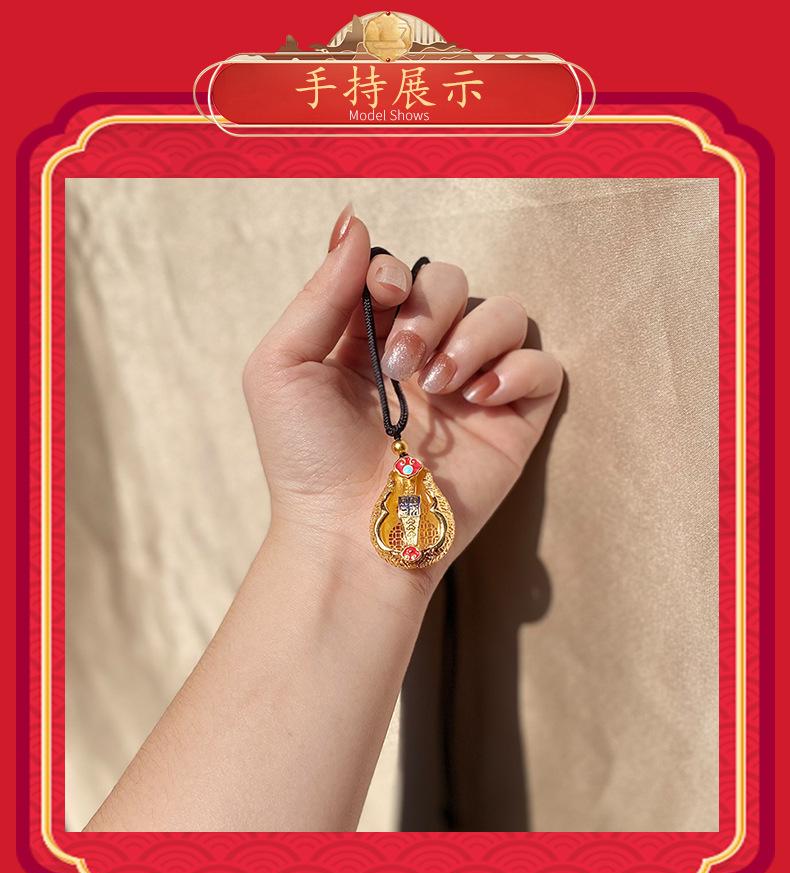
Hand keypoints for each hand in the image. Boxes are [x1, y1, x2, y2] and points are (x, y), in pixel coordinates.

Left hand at [243, 204, 562, 593]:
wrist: (348, 534)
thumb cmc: (305, 458)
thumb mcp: (283, 367)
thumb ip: (319, 293)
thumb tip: (353, 221)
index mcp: (368, 338)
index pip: (399, 271)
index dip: (396, 270)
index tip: (384, 295)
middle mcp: (423, 355)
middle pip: (452, 281)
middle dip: (432, 308)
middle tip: (402, 364)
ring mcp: (469, 386)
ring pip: (506, 311)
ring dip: (474, 335)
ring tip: (440, 385)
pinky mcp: (510, 421)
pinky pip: (544, 365)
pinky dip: (518, 368)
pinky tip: (478, 398)